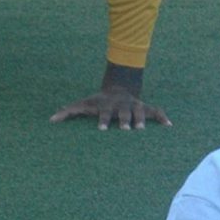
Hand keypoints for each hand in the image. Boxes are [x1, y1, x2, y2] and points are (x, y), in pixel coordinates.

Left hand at [51, 89, 170, 130]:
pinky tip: (169, 126)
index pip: (104, 113)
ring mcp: (134, 106)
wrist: (118, 88)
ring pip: (139, 112)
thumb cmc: (98, 102)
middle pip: (123, 113)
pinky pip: (156, 111)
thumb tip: (50, 120)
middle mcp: (121, 105)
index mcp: (107, 106)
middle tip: (125, 130)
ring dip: (141, 120)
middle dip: (124, 120)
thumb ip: (68, 111)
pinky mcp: (145, 108)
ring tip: (142, 130)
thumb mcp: (83, 103)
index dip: (103, 120)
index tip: (101, 129)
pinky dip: (162, 117)